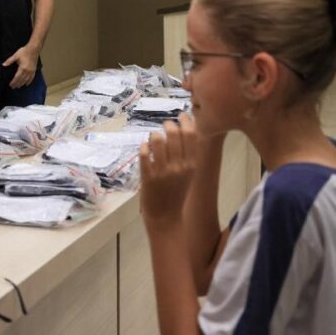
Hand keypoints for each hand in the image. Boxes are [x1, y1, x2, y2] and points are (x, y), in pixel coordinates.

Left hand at [3, 44, 37, 88]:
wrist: (33, 49)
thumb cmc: (24, 51)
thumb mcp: (16, 55)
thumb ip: (9, 61)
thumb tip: (3, 65)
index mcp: (22, 68)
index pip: (17, 77)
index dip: (13, 82)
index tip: (10, 85)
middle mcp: (27, 71)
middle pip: (21, 80)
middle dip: (17, 84)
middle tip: (13, 87)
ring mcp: (31, 71)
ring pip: (26, 80)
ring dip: (22, 84)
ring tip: (18, 86)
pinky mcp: (34, 70)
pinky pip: (32, 78)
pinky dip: (29, 82)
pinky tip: (27, 84)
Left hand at [139, 114, 197, 230]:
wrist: (166, 218)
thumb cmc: (177, 193)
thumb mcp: (189, 173)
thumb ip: (188, 153)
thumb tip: (187, 128)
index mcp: (192, 165)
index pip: (191, 135)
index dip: (185, 121)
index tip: (181, 116)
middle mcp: (179, 167)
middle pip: (174, 134)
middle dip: (168, 125)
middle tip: (165, 126)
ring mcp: (163, 172)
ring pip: (157, 140)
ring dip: (154, 135)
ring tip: (154, 138)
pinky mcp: (147, 177)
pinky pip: (144, 153)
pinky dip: (143, 147)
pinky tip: (145, 149)